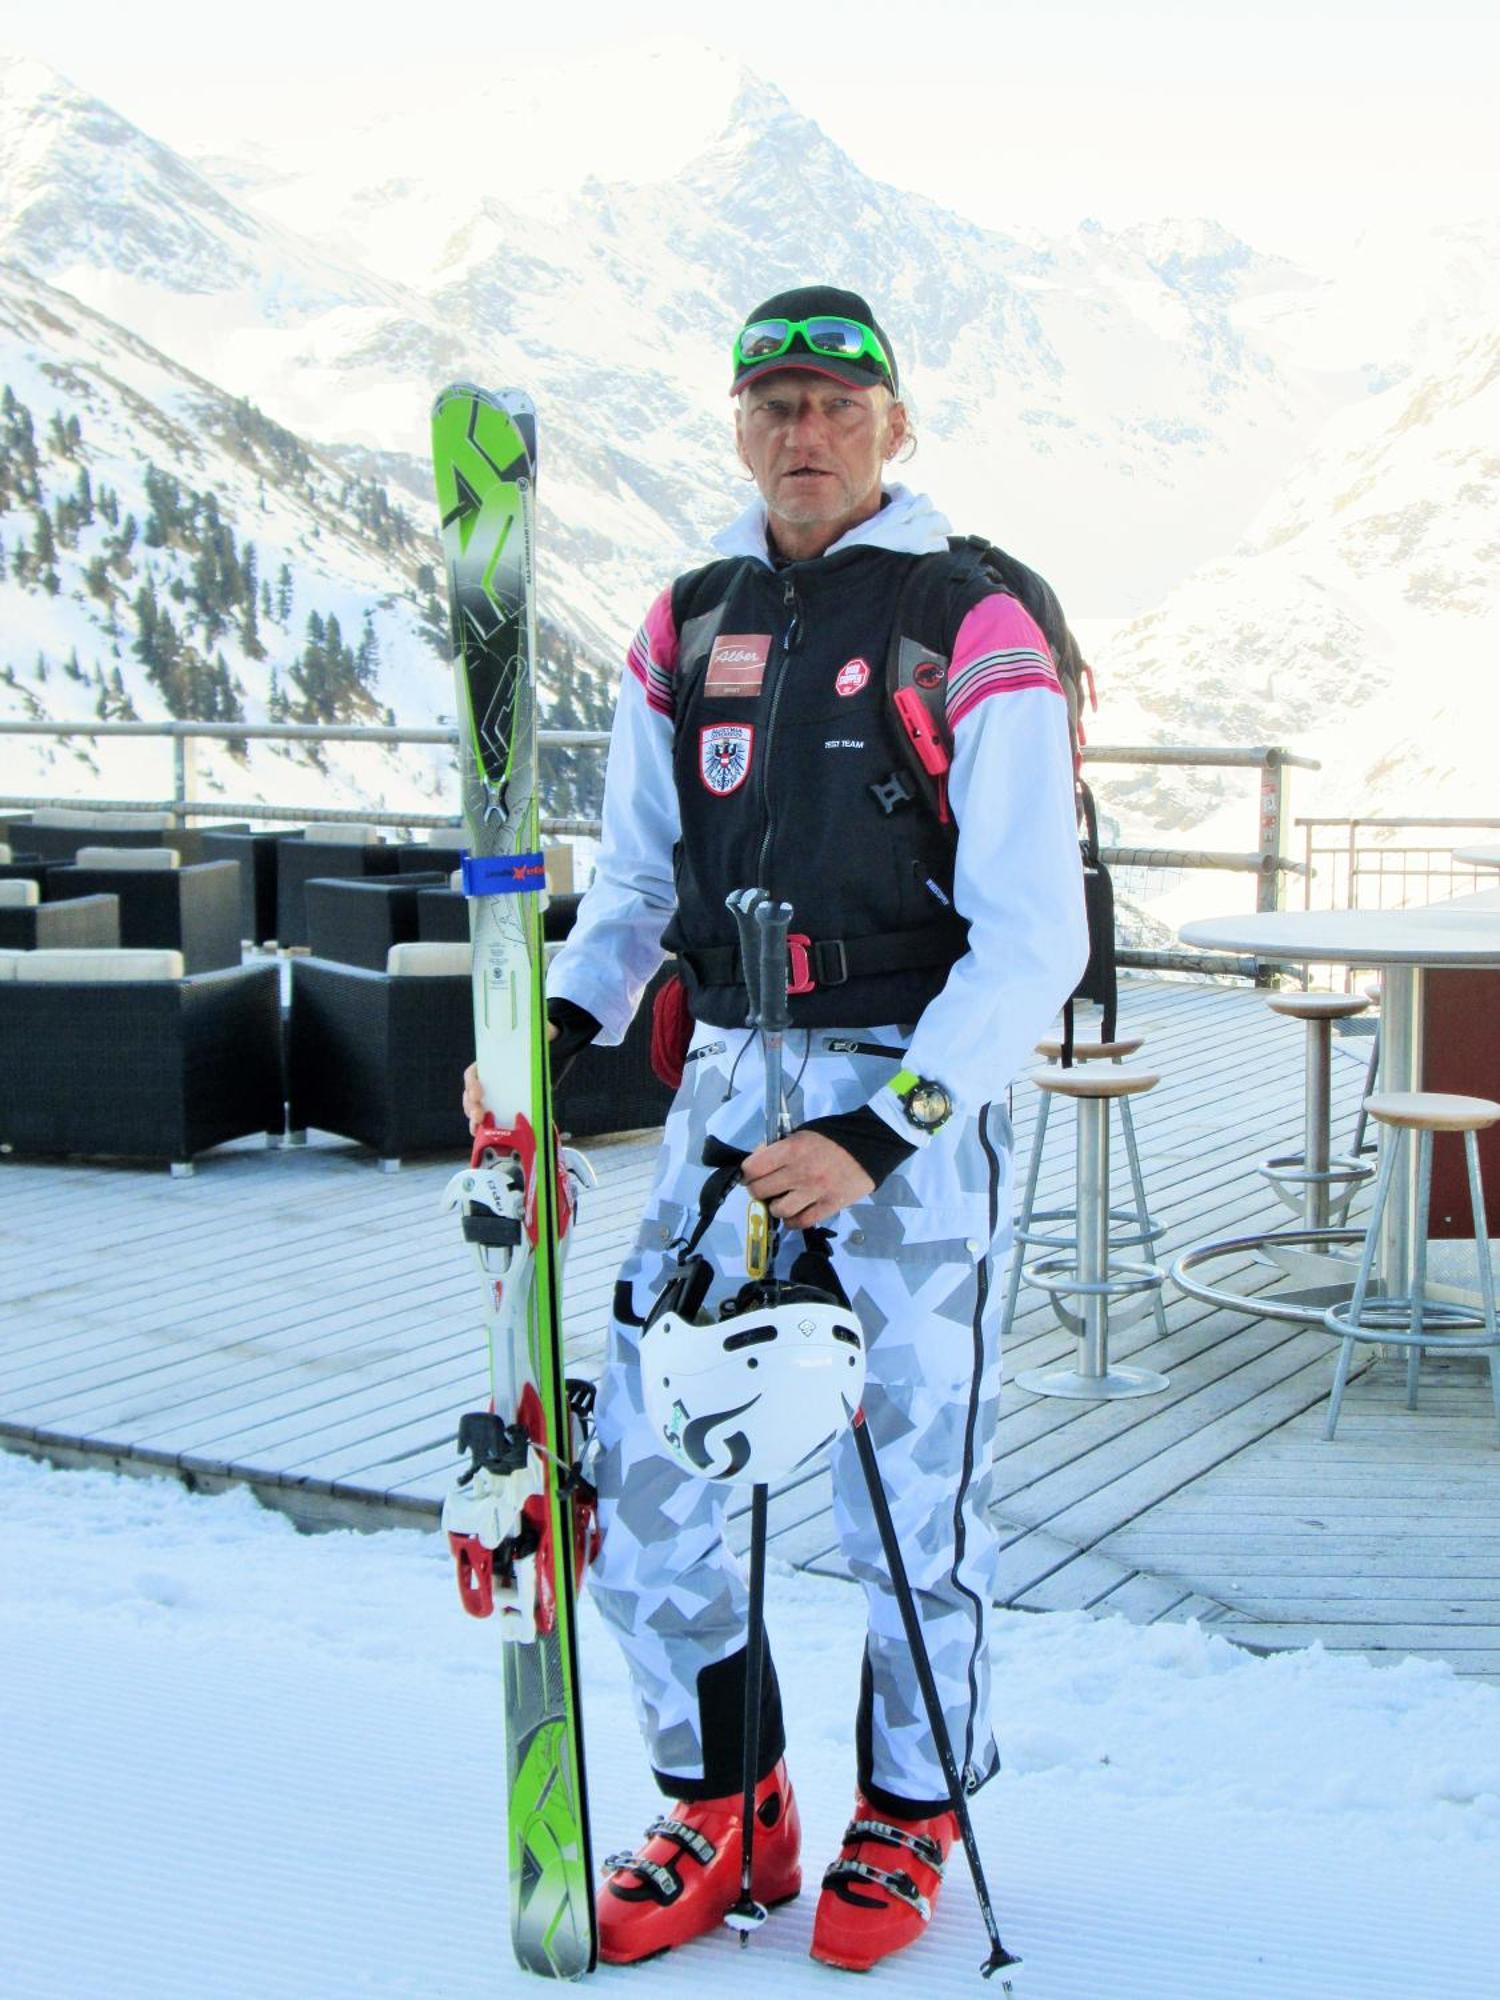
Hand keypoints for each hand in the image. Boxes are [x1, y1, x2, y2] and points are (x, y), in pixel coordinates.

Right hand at [463, 1024, 558, 1135]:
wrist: (553, 1054)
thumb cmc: (541, 1043)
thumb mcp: (541, 1034)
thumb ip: (542, 1031)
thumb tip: (548, 1028)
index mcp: (492, 1062)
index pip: (473, 1073)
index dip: (472, 1083)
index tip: (477, 1092)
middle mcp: (490, 1079)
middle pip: (471, 1094)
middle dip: (471, 1106)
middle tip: (479, 1114)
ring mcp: (497, 1094)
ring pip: (476, 1109)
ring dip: (474, 1119)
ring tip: (478, 1127)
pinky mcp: (506, 1107)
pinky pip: (491, 1120)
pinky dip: (485, 1129)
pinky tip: (482, 1135)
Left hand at [741, 1130, 873, 1229]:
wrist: (871, 1145)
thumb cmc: (834, 1136)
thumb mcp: (803, 1133)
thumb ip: (780, 1146)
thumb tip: (759, 1159)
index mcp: (791, 1149)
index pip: (752, 1168)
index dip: (748, 1173)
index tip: (752, 1174)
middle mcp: (799, 1172)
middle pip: (760, 1191)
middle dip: (758, 1190)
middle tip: (767, 1188)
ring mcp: (815, 1192)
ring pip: (778, 1210)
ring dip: (776, 1207)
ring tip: (782, 1200)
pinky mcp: (829, 1206)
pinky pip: (801, 1222)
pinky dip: (792, 1221)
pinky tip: (794, 1213)